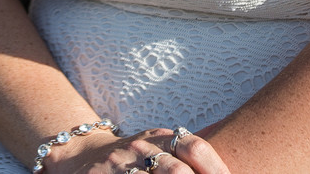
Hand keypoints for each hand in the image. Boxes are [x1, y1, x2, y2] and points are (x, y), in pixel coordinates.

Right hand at [44, 127, 229, 173]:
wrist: (79, 156)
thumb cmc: (131, 158)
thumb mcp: (158, 147)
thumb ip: (187, 152)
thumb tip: (229, 167)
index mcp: (160, 138)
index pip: (194, 147)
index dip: (215, 168)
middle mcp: (140, 148)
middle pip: (176, 171)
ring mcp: (119, 165)